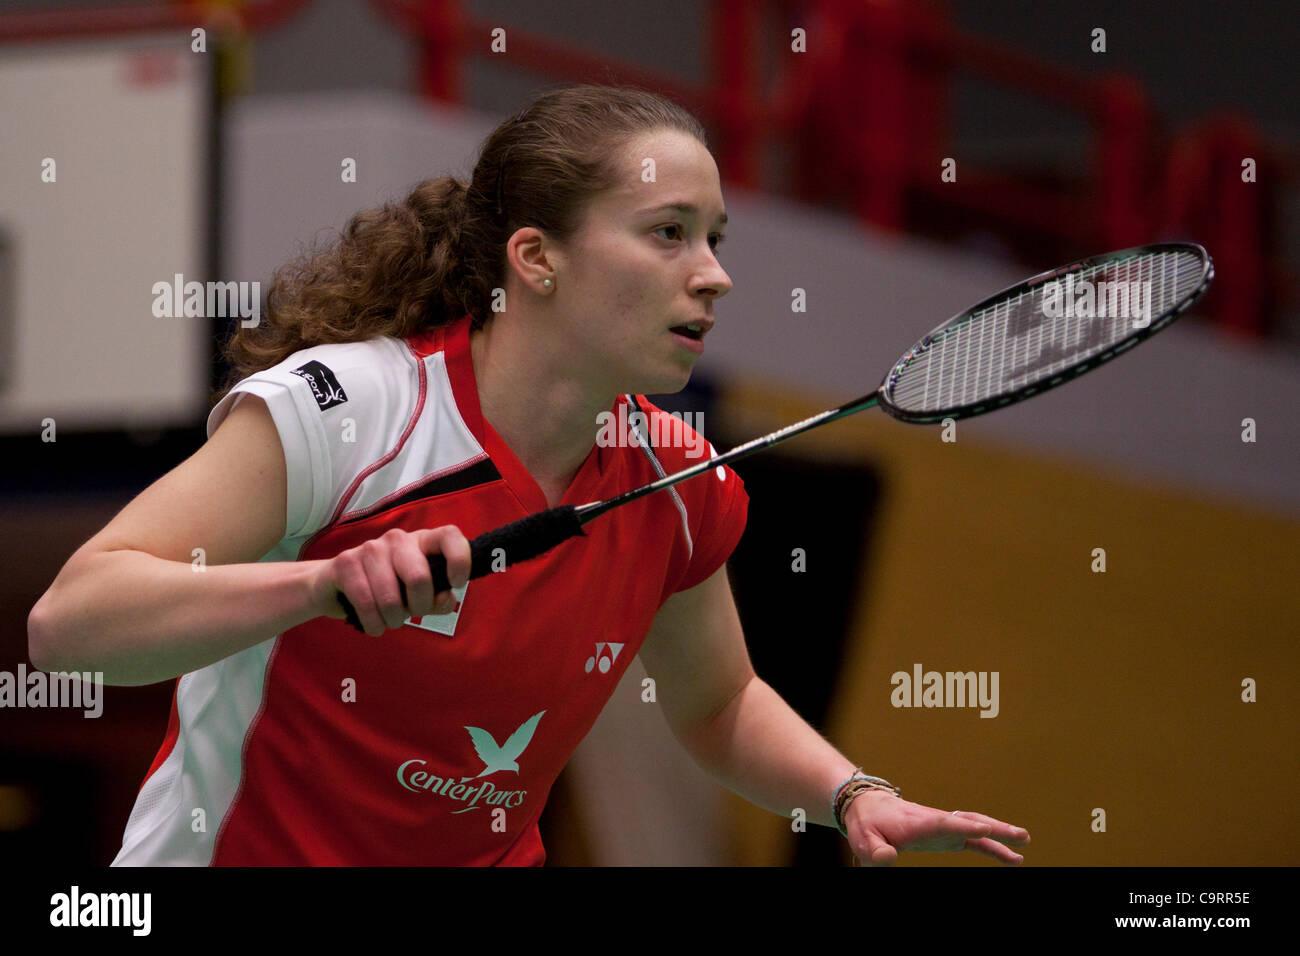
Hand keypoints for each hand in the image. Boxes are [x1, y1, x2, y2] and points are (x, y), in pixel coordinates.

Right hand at [312, 526, 470, 635]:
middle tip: (411, 614)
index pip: (450, 535)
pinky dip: (374, 624)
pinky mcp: (346, 562)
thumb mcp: (418, 596)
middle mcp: (398, 539)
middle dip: (418, 607)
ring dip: (393, 620)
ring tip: (390, 621)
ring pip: (391, 597)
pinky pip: (366, 602)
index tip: (456, 584)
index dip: (459, 559)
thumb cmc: (387, 590)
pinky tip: (374, 626)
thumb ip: (438, 599)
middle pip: (419, 578)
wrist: (334, 586)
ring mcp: (371, 548)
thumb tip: (443, 599)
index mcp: (422, 541)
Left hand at [844, 790, 1029, 865]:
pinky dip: (993, 847)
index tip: (985, 829)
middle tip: (1021, 836)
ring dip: (1000, 835)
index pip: (943, 823)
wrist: (869, 808)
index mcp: (918, 822)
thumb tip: (887, 860)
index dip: (963, 826)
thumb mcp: (865, 841)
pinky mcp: (947, 835)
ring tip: (1025, 843)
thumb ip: (876, 852)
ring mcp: (944, 827)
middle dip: (995, 828)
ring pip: (976, 827)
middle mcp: (936, 821)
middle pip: (969, 822)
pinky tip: (1012, 857)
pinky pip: (974, 840)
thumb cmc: (867, 825)